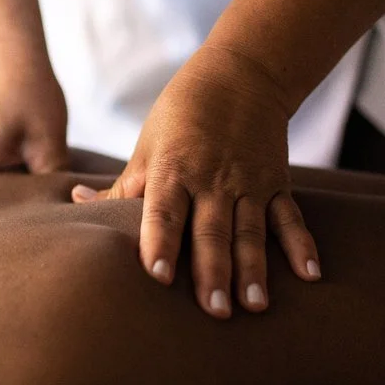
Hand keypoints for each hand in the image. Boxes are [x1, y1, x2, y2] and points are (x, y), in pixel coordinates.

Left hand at [71, 46, 320, 317]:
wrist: (242, 73)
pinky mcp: (276, 182)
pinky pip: (289, 217)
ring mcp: (248, 182)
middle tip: (214, 311)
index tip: (157, 276)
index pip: (163, 212)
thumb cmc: (182, 113)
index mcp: (173, 170)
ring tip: (255, 306)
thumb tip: (75, 201)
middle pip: (211, 231)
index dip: (159, 243)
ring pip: (251, 231)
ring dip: (254, 269)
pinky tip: (309, 275)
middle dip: (213, 272)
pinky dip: (301, 245)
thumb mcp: (147, 145)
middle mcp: (212, 180)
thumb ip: (120, 185)